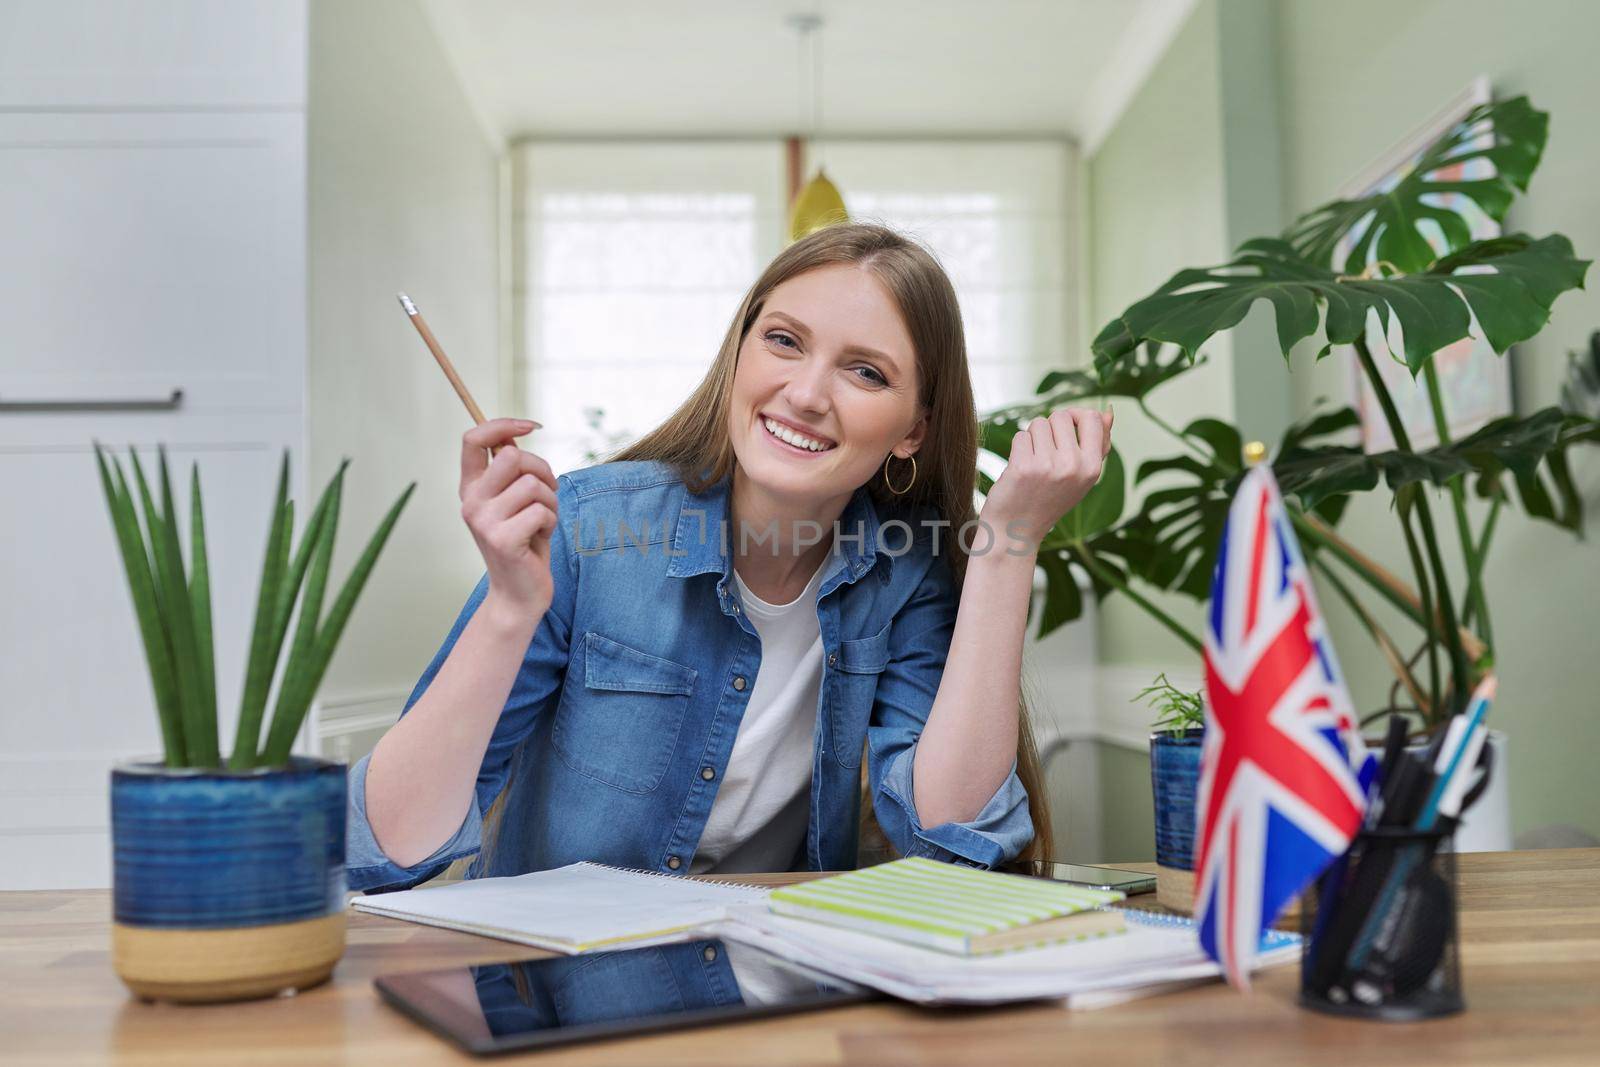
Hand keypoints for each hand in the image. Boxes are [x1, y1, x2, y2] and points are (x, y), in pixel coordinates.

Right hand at [459, 419, 557, 624]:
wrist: (519, 593)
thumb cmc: (524, 542)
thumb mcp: (514, 500)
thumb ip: (510, 470)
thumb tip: (512, 432)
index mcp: (471, 487)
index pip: (473, 439)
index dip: (503, 424)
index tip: (531, 426)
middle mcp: (471, 502)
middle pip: (512, 455)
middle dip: (541, 469)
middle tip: (546, 492)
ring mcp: (483, 521)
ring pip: (532, 485)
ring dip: (550, 502)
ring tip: (542, 521)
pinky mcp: (502, 540)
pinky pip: (542, 512)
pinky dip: (551, 523)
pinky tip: (539, 538)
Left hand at [979, 407, 1114, 556]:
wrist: (1017, 531)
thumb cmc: (1049, 499)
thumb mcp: (1081, 477)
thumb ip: (1097, 445)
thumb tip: (1107, 412)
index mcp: (1093, 468)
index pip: (1091, 418)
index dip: (1076, 416)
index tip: (1065, 428)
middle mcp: (1074, 466)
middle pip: (1061, 416)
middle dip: (1050, 427)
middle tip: (1045, 453)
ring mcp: (1048, 466)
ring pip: (1038, 424)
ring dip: (1032, 438)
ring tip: (1033, 462)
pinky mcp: (1023, 467)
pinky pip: (1021, 436)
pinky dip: (1018, 448)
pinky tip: (1020, 469)